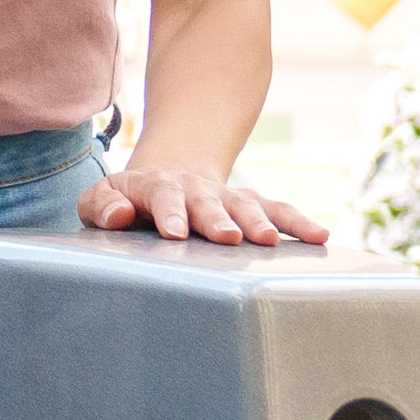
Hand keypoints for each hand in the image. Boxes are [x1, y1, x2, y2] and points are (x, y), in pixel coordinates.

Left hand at [83, 163, 323, 246]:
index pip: (160, 195)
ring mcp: (224, 197)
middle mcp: (193, 189)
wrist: (167, 178)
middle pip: (206, 201)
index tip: (176, 233)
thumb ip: (101, 207)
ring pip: (244, 205)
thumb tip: (119, 215)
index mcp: (153, 187)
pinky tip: (318, 235)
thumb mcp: (102, 200)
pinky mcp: (248, 207)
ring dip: (257, 221)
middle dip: (217, 218)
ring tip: (267, 241)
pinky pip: (275, 211)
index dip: (169, 212)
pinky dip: (297, 223)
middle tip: (228, 237)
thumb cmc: (128, 201)